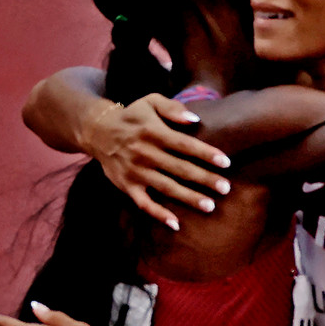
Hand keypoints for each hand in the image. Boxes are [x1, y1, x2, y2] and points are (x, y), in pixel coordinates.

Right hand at [83, 93, 231, 229]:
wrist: (98, 131)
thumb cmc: (133, 116)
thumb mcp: (150, 102)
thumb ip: (173, 108)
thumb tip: (195, 119)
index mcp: (154, 133)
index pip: (185, 145)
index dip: (206, 154)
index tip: (226, 163)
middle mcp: (146, 154)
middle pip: (180, 169)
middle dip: (205, 179)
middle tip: (226, 188)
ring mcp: (136, 172)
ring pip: (166, 188)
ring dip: (188, 198)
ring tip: (210, 206)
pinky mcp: (127, 186)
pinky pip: (144, 203)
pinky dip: (159, 214)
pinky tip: (176, 224)